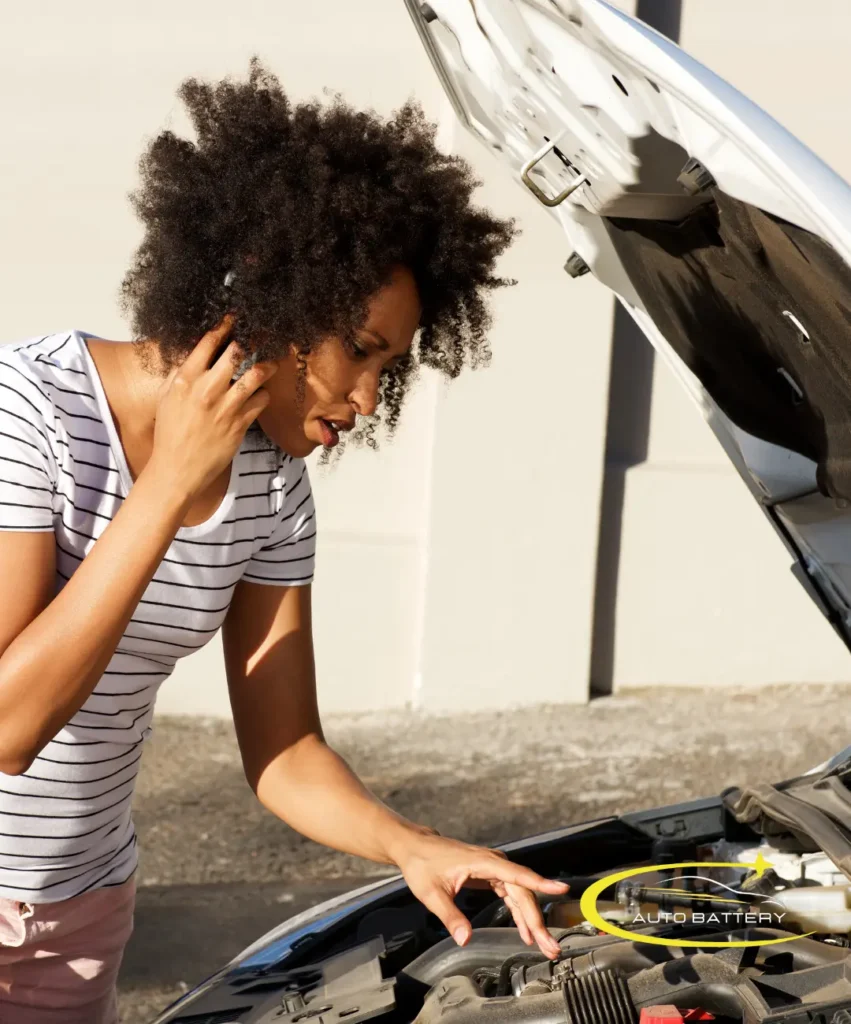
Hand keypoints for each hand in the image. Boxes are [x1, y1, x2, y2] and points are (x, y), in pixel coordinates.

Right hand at [148, 316, 277, 500]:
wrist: (177, 469)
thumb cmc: (170, 433)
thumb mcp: (167, 398)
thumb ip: (181, 374)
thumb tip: (195, 355)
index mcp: (186, 379)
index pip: (208, 342)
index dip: (225, 326)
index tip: (235, 319)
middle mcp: (207, 389)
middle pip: (237, 352)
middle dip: (251, 341)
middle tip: (261, 336)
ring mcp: (226, 406)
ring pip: (256, 374)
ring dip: (266, 366)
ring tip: (271, 364)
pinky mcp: (240, 423)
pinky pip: (261, 400)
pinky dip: (264, 395)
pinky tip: (261, 396)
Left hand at [393, 828, 568, 958]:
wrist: (415, 848)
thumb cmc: (422, 865)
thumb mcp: (432, 894)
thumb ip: (450, 916)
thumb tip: (465, 939)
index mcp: (483, 862)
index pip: (518, 875)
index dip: (541, 883)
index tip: (562, 889)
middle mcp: (494, 862)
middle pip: (523, 892)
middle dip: (538, 920)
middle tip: (550, 946)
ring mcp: (494, 868)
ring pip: (520, 895)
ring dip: (532, 920)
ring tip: (544, 945)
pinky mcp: (491, 875)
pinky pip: (511, 895)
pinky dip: (519, 914)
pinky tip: (525, 932)